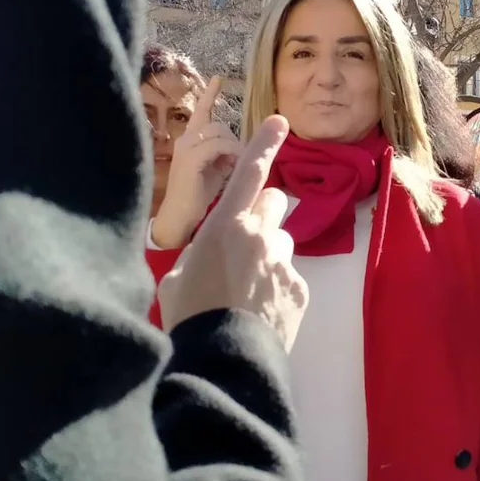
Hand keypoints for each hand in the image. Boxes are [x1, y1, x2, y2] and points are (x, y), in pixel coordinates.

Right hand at [151, 76, 241, 248]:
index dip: (209, 96)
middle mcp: (186, 140)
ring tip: (232, 168)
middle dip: (232, 140)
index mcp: (190, 142)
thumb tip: (244, 148)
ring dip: (233, 148)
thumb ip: (226, 154)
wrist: (179, 218)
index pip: (201, 113)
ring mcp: (186, 148)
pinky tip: (230, 167)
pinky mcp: (189, 159)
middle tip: (234, 163)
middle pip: (218, 125)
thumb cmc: (198, 197)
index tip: (218, 78)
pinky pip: (217, 145)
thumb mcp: (216, 170)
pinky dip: (229, 153)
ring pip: (219, 132)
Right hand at [157, 115, 307, 345]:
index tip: (280, 121)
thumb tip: (214, 250)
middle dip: (263, 214)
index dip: (265, 143)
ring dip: (268, 255)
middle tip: (244, 243)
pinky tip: (258, 312)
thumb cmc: (190, 316)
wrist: (222, 360)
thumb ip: (202, 250)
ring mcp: (284, 262)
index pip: (250, 173)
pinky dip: (276, 289)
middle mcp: (260, 235)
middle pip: (274, 203)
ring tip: (246, 290)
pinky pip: (289, 277)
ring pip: (281, 242)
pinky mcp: (299, 288)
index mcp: (224, 226)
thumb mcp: (179, 275)